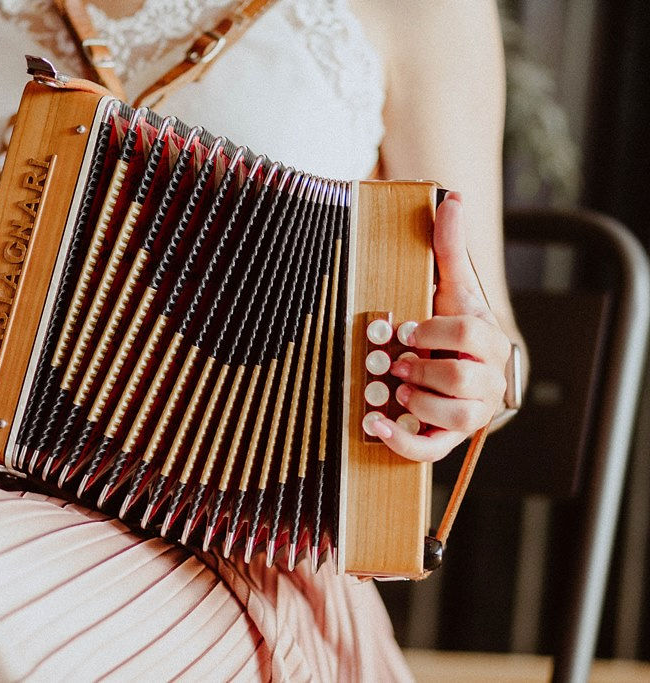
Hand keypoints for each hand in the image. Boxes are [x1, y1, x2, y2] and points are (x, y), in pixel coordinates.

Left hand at [370, 192, 510, 461]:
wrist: (460, 367)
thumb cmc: (452, 325)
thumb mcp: (451, 286)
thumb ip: (448, 246)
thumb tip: (452, 198)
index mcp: (489, 339)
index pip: (467, 334)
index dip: (433, 331)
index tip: (408, 329)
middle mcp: (488, 380)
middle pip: (461, 379)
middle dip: (421, 369)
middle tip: (397, 363)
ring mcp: (471, 413)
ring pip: (454, 416)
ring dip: (416, 400)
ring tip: (397, 388)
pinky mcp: (449, 438)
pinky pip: (431, 450)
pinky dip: (401, 441)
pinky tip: (375, 425)